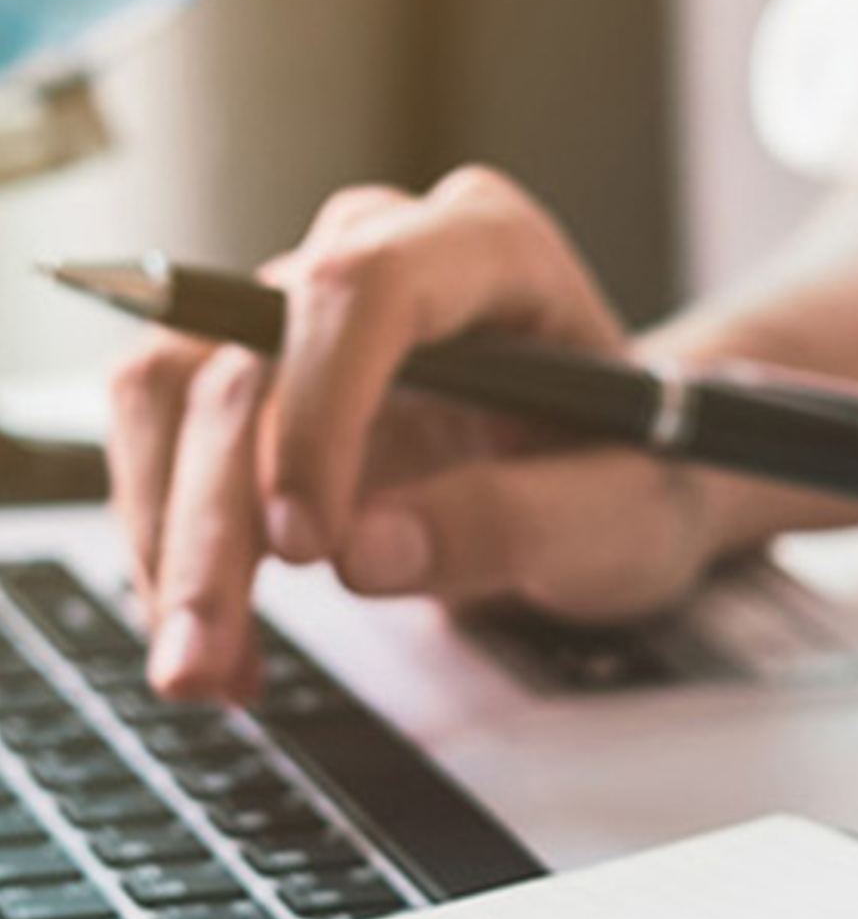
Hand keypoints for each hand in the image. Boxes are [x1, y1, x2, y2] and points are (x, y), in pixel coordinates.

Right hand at [108, 169, 722, 702]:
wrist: (611, 473)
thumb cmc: (632, 471)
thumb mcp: (624, 515)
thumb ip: (516, 522)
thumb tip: (365, 553)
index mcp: (491, 246)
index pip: (366, 288)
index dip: (318, 412)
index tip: (310, 546)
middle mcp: (379, 249)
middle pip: (249, 359)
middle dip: (214, 524)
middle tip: (208, 659)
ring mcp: (301, 307)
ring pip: (176, 395)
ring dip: (166, 540)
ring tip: (200, 672)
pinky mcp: (251, 373)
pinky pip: (164, 440)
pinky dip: (170, 548)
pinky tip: (221, 643)